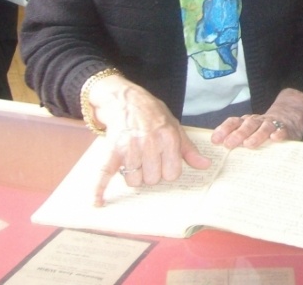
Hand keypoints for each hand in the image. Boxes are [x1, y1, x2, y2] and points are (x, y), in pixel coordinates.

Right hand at [88, 76, 210, 206]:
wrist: (127, 100)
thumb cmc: (153, 115)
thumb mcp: (175, 127)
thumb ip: (188, 149)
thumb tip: (205, 165)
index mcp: (169, 139)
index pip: (172, 174)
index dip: (168, 171)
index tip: (164, 162)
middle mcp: (151, 144)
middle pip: (152, 179)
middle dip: (151, 173)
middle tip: (148, 159)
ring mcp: (130, 147)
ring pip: (134, 180)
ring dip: (134, 175)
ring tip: (135, 160)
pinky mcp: (113, 150)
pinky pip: (106, 172)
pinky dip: (100, 188)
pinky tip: (97, 202)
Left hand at [211, 88, 302, 148]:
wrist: (289, 115)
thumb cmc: (263, 130)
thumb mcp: (249, 131)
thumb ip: (237, 139)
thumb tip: (218, 153)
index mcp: (246, 122)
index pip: (234, 122)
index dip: (224, 130)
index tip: (215, 140)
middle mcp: (258, 122)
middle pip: (247, 125)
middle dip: (238, 134)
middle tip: (229, 144)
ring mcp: (272, 124)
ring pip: (264, 127)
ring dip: (256, 135)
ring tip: (249, 144)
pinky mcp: (286, 129)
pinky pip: (282, 130)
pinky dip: (279, 134)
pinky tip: (275, 138)